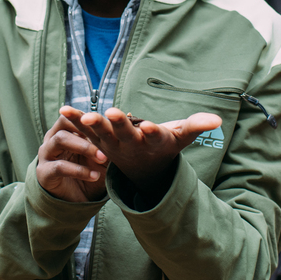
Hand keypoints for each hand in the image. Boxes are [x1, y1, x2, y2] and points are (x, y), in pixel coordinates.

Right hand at [35, 116, 107, 202]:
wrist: (74, 199)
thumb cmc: (88, 169)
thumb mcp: (99, 154)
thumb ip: (107, 138)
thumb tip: (130, 114)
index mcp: (64, 130)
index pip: (72, 115)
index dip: (86, 116)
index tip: (105, 122)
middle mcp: (52, 138)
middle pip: (64, 123)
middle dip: (87, 130)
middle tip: (106, 143)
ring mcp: (46, 154)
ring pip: (60, 139)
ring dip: (84, 147)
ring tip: (102, 158)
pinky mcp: (44, 172)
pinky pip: (59, 166)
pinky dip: (79, 171)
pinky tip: (94, 176)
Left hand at [60, 106, 220, 200]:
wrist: (143, 169)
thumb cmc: (165, 146)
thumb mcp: (182, 137)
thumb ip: (196, 126)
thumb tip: (217, 119)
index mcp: (154, 142)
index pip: (154, 136)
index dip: (151, 131)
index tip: (149, 126)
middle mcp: (132, 145)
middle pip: (125, 135)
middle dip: (119, 125)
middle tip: (111, 113)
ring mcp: (113, 145)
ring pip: (102, 134)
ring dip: (92, 124)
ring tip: (84, 115)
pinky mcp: (99, 142)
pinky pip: (85, 130)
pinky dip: (75, 120)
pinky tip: (63, 110)